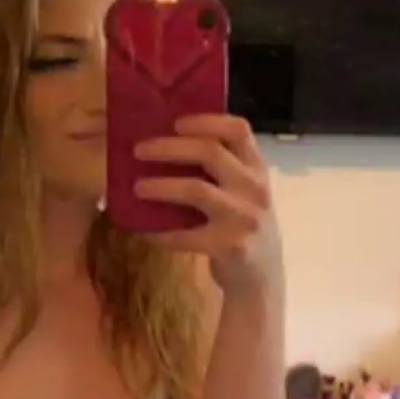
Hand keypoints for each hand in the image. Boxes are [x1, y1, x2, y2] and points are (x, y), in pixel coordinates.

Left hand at [134, 114, 282, 299]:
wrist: (263, 277)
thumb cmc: (245, 225)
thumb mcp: (246, 191)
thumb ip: (224, 168)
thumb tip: (168, 143)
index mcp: (257, 169)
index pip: (238, 129)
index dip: (205, 120)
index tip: (176, 122)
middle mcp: (254, 188)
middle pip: (210, 152)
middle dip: (169, 147)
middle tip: (139, 150)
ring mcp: (244, 218)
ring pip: (195, 190)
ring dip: (160, 186)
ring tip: (137, 187)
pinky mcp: (229, 247)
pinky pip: (185, 235)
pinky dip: (161, 233)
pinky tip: (144, 231)